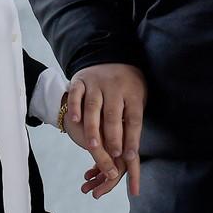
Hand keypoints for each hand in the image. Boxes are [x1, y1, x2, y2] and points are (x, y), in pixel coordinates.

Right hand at [63, 63, 144, 197]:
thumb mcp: (137, 97)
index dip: (132, 138)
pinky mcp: (80, 81)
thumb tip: (131, 151)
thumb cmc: (126, 87)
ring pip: (93, 106)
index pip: (134, 118)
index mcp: (132, 92)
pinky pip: (76, 94)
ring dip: (93, 127)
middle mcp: (114, 86)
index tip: (129, 156)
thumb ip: (132, 119)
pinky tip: (75, 121)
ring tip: (93, 146)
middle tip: (113, 155)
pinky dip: (75, 107)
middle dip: (113, 136)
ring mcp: (95, 82)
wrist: (109, 57)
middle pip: (113, 114)